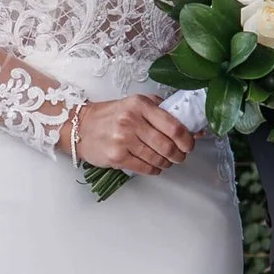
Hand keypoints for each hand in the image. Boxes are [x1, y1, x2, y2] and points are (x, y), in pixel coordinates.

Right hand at [73, 94, 194, 176]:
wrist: (81, 128)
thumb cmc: (111, 116)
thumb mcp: (136, 103)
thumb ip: (161, 111)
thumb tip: (192, 128)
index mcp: (140, 105)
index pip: (174, 126)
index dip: (187, 140)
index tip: (190, 145)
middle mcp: (131, 120)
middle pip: (168, 145)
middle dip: (179, 155)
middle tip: (179, 156)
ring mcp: (123, 139)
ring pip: (158, 158)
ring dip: (166, 163)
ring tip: (165, 161)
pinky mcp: (116, 156)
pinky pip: (145, 168)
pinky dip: (154, 170)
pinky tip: (154, 166)